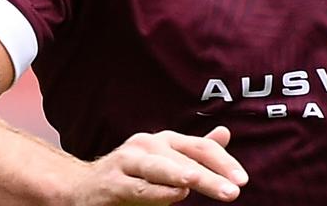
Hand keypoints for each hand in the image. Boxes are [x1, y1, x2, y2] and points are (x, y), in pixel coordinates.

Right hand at [65, 126, 247, 204]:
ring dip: (179, 174)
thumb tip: (225, 133)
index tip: (243, 180)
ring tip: (195, 181)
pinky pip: (138, 187)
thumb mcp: (167, 162)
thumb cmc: (133, 177)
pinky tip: (175, 193)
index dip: (223, 162)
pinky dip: (157, 192)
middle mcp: (147, 145)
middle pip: (185, 158)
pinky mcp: (112, 183)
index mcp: (164, 141)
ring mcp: (127, 162)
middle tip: (234, 191)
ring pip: (159, 168)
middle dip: (211, 175)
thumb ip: (195, 152)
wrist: (83, 188)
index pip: (200, 147)